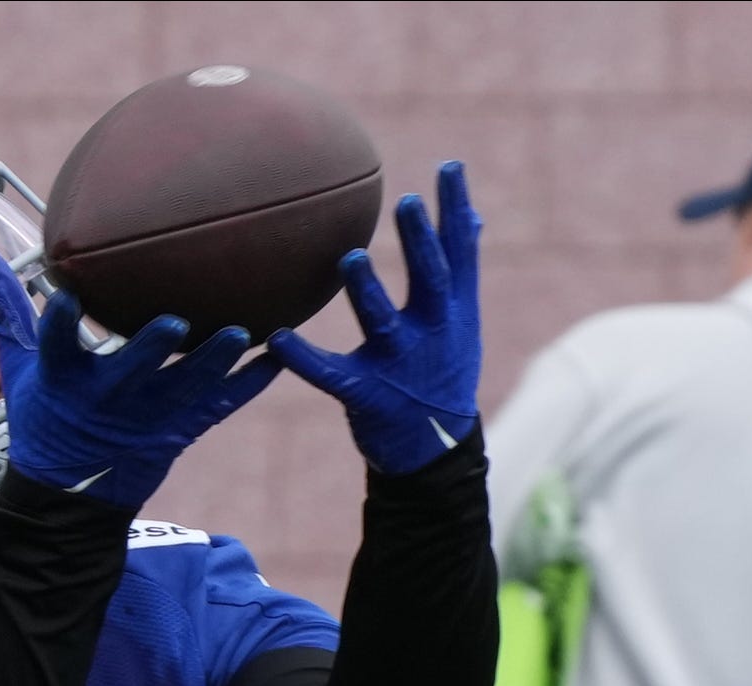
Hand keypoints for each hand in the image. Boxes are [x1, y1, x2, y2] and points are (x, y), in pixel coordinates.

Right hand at [0, 247, 277, 509]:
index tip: (65, 298)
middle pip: (130, 372)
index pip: (56, 348)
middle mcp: (108, 400)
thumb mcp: (22, 371)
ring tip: (241, 332)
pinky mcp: (177, 433)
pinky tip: (277, 358)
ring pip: (183, 389)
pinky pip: (218, 409)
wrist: (71, 497)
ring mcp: (147, 419)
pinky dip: (247, 385)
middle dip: (150, 349)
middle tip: (174, 321)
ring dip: (214, 361)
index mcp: (65, 380)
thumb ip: (10, 310)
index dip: (59, 324)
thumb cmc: (45, 421)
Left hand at [269, 161, 480, 474]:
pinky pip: (329, 374)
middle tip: (405, 204)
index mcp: (454, 312)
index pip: (459, 254)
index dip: (454, 212)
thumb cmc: (442, 372)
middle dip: (419, 244)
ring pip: (382, 322)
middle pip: (429, 281)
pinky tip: (280, 339)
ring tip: (352, 257)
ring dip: (368, 290)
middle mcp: (430, 333)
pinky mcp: (365, 395)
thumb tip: (472, 213)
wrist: (433, 450)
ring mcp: (398, 365)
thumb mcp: (463, 320)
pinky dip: (304, 358)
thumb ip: (461, 267)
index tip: (448, 169)